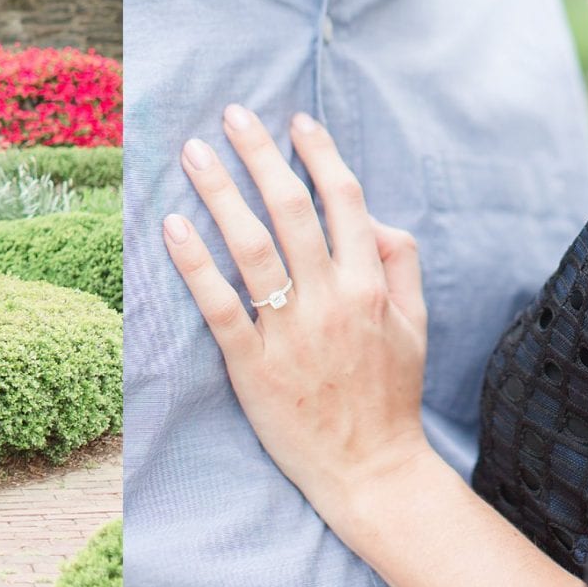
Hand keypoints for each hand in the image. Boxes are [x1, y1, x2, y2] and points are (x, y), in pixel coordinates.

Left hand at [162, 103, 430, 516]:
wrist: (372, 472)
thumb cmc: (390, 394)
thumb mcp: (414, 323)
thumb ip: (399, 262)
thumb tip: (372, 214)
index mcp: (370, 285)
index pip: (344, 201)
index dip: (319, 155)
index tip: (296, 120)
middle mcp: (331, 300)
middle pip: (292, 210)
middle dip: (261, 155)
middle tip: (232, 114)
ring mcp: (290, 332)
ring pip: (252, 247)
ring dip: (221, 193)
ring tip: (195, 154)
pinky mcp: (253, 367)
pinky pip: (219, 305)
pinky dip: (195, 264)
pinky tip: (173, 227)